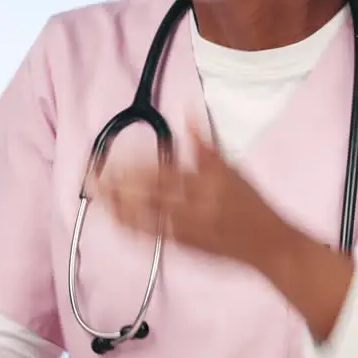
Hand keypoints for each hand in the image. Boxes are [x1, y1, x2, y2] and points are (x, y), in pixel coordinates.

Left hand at [91, 120, 293, 268]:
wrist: (267, 244)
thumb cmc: (250, 203)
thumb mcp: (231, 168)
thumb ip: (204, 142)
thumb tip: (188, 110)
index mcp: (203, 185)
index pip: (158, 173)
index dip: (130, 168)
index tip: (109, 161)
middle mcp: (191, 209)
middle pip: (144, 198)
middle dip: (115, 189)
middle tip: (90, 179)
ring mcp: (184, 231)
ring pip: (142, 220)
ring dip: (116, 208)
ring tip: (96, 197)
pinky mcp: (181, 247)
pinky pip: (149, 238)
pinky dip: (129, 227)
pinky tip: (114, 219)